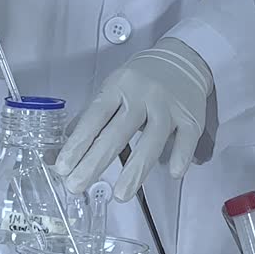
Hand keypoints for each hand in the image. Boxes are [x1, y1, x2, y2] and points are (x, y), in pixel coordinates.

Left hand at [55, 38, 212, 201]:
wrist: (182, 59)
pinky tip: (171, 173)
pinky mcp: (191, 116)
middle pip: (118, 132)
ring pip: (152, 140)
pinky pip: (186, 139)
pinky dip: (179, 156)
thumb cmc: (141, 80)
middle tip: (77, 185)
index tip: (63, 167)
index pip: (94, 117)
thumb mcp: (113, 89)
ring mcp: (168, 105)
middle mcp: (142, 94)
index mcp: (118, 86)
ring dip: (136, 170)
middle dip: (95, 162)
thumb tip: (64, 149)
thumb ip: (91, 118)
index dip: (78, 143)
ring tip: (121, 194)